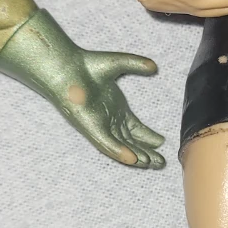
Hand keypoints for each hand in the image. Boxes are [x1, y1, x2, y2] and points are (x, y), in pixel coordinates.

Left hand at [0, 9, 165, 167]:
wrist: (66, 67)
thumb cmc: (85, 65)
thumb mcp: (116, 64)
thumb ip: (136, 64)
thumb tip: (154, 67)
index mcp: (115, 109)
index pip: (135, 128)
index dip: (148, 137)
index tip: (161, 143)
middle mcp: (108, 120)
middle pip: (130, 141)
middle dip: (146, 152)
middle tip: (161, 162)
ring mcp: (99, 125)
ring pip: (121, 146)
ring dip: (136, 156)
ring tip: (151, 164)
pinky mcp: (90, 128)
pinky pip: (106, 143)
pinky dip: (119, 152)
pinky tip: (133, 159)